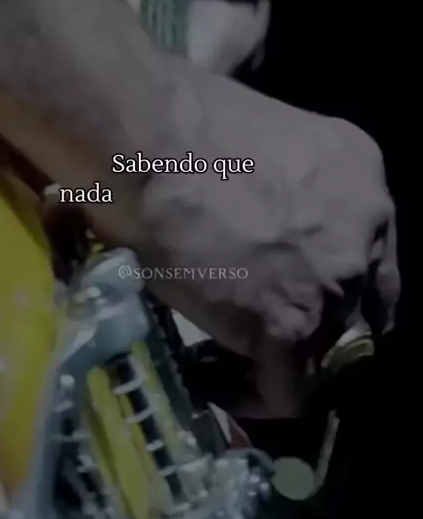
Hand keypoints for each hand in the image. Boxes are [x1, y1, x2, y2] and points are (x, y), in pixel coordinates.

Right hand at [141, 66, 398, 416]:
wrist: (148, 139)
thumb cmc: (177, 122)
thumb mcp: (261, 140)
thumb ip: (279, 185)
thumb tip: (253, 218)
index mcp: (358, 172)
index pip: (371, 252)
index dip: (333, 283)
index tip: (293, 298)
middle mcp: (365, 227)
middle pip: (358, 304)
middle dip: (314, 325)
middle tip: (264, 336)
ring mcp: (334, 280)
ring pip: (325, 352)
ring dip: (279, 362)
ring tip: (227, 361)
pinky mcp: (292, 325)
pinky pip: (286, 390)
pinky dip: (251, 395)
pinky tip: (211, 379)